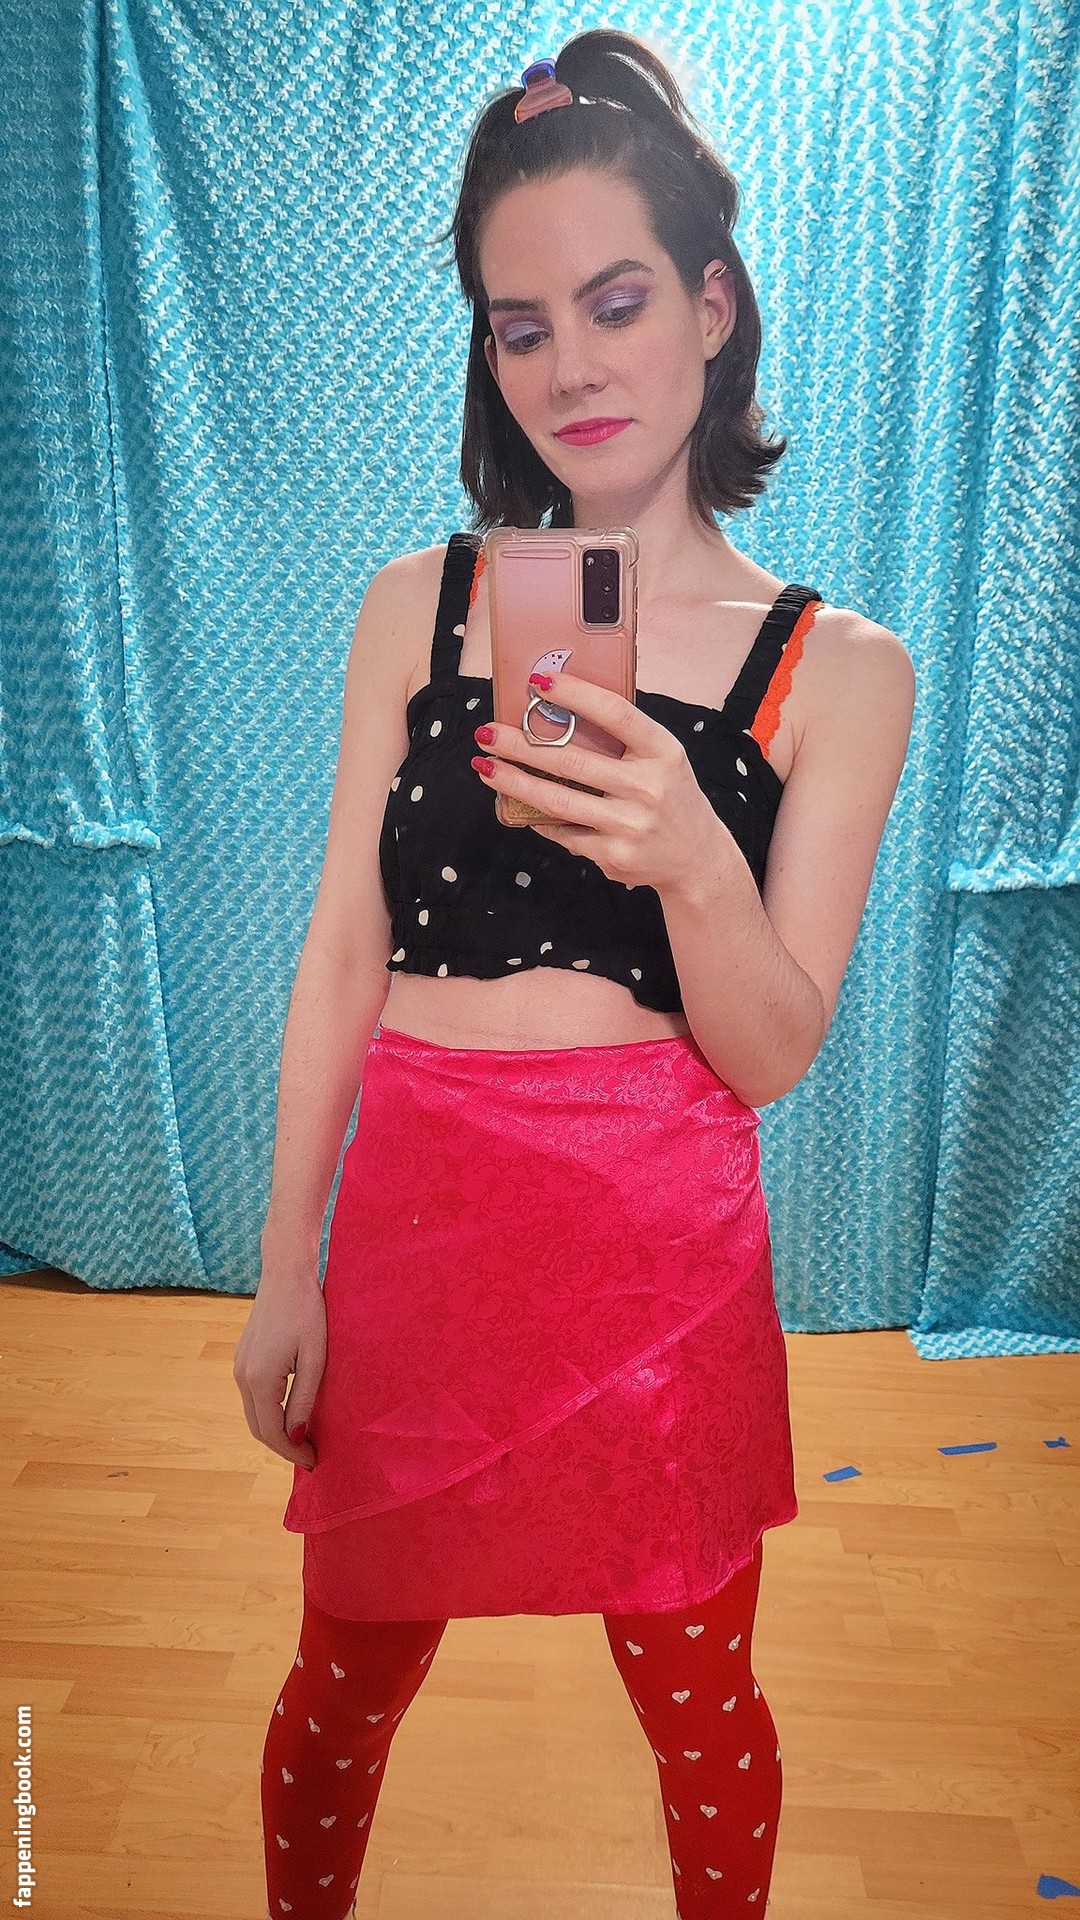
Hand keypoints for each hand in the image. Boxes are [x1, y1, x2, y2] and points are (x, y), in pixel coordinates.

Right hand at [233, 1267, 324, 1471]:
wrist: (286, 1274)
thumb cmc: (307, 1311)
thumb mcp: (315, 1358)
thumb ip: (304, 1400)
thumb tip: (295, 1437)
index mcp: (260, 1378)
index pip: (272, 1431)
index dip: (292, 1451)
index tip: (314, 1462)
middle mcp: (242, 1375)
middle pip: (258, 1427)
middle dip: (282, 1446)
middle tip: (310, 1456)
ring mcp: (239, 1365)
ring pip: (254, 1413)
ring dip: (275, 1430)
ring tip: (303, 1439)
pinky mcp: (243, 1357)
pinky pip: (253, 1396)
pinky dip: (269, 1412)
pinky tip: (290, 1413)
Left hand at [470, 670, 726, 895]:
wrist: (697, 858)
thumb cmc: (669, 795)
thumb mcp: (662, 758)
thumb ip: (623, 738)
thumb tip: (555, 710)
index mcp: (663, 751)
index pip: (615, 713)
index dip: (575, 694)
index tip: (537, 682)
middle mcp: (649, 787)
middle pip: (572, 760)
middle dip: (521, 744)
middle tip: (487, 732)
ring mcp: (631, 825)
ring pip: (558, 800)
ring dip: (514, 781)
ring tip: (485, 765)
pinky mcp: (614, 856)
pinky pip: (564, 832)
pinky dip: (538, 817)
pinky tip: (517, 802)